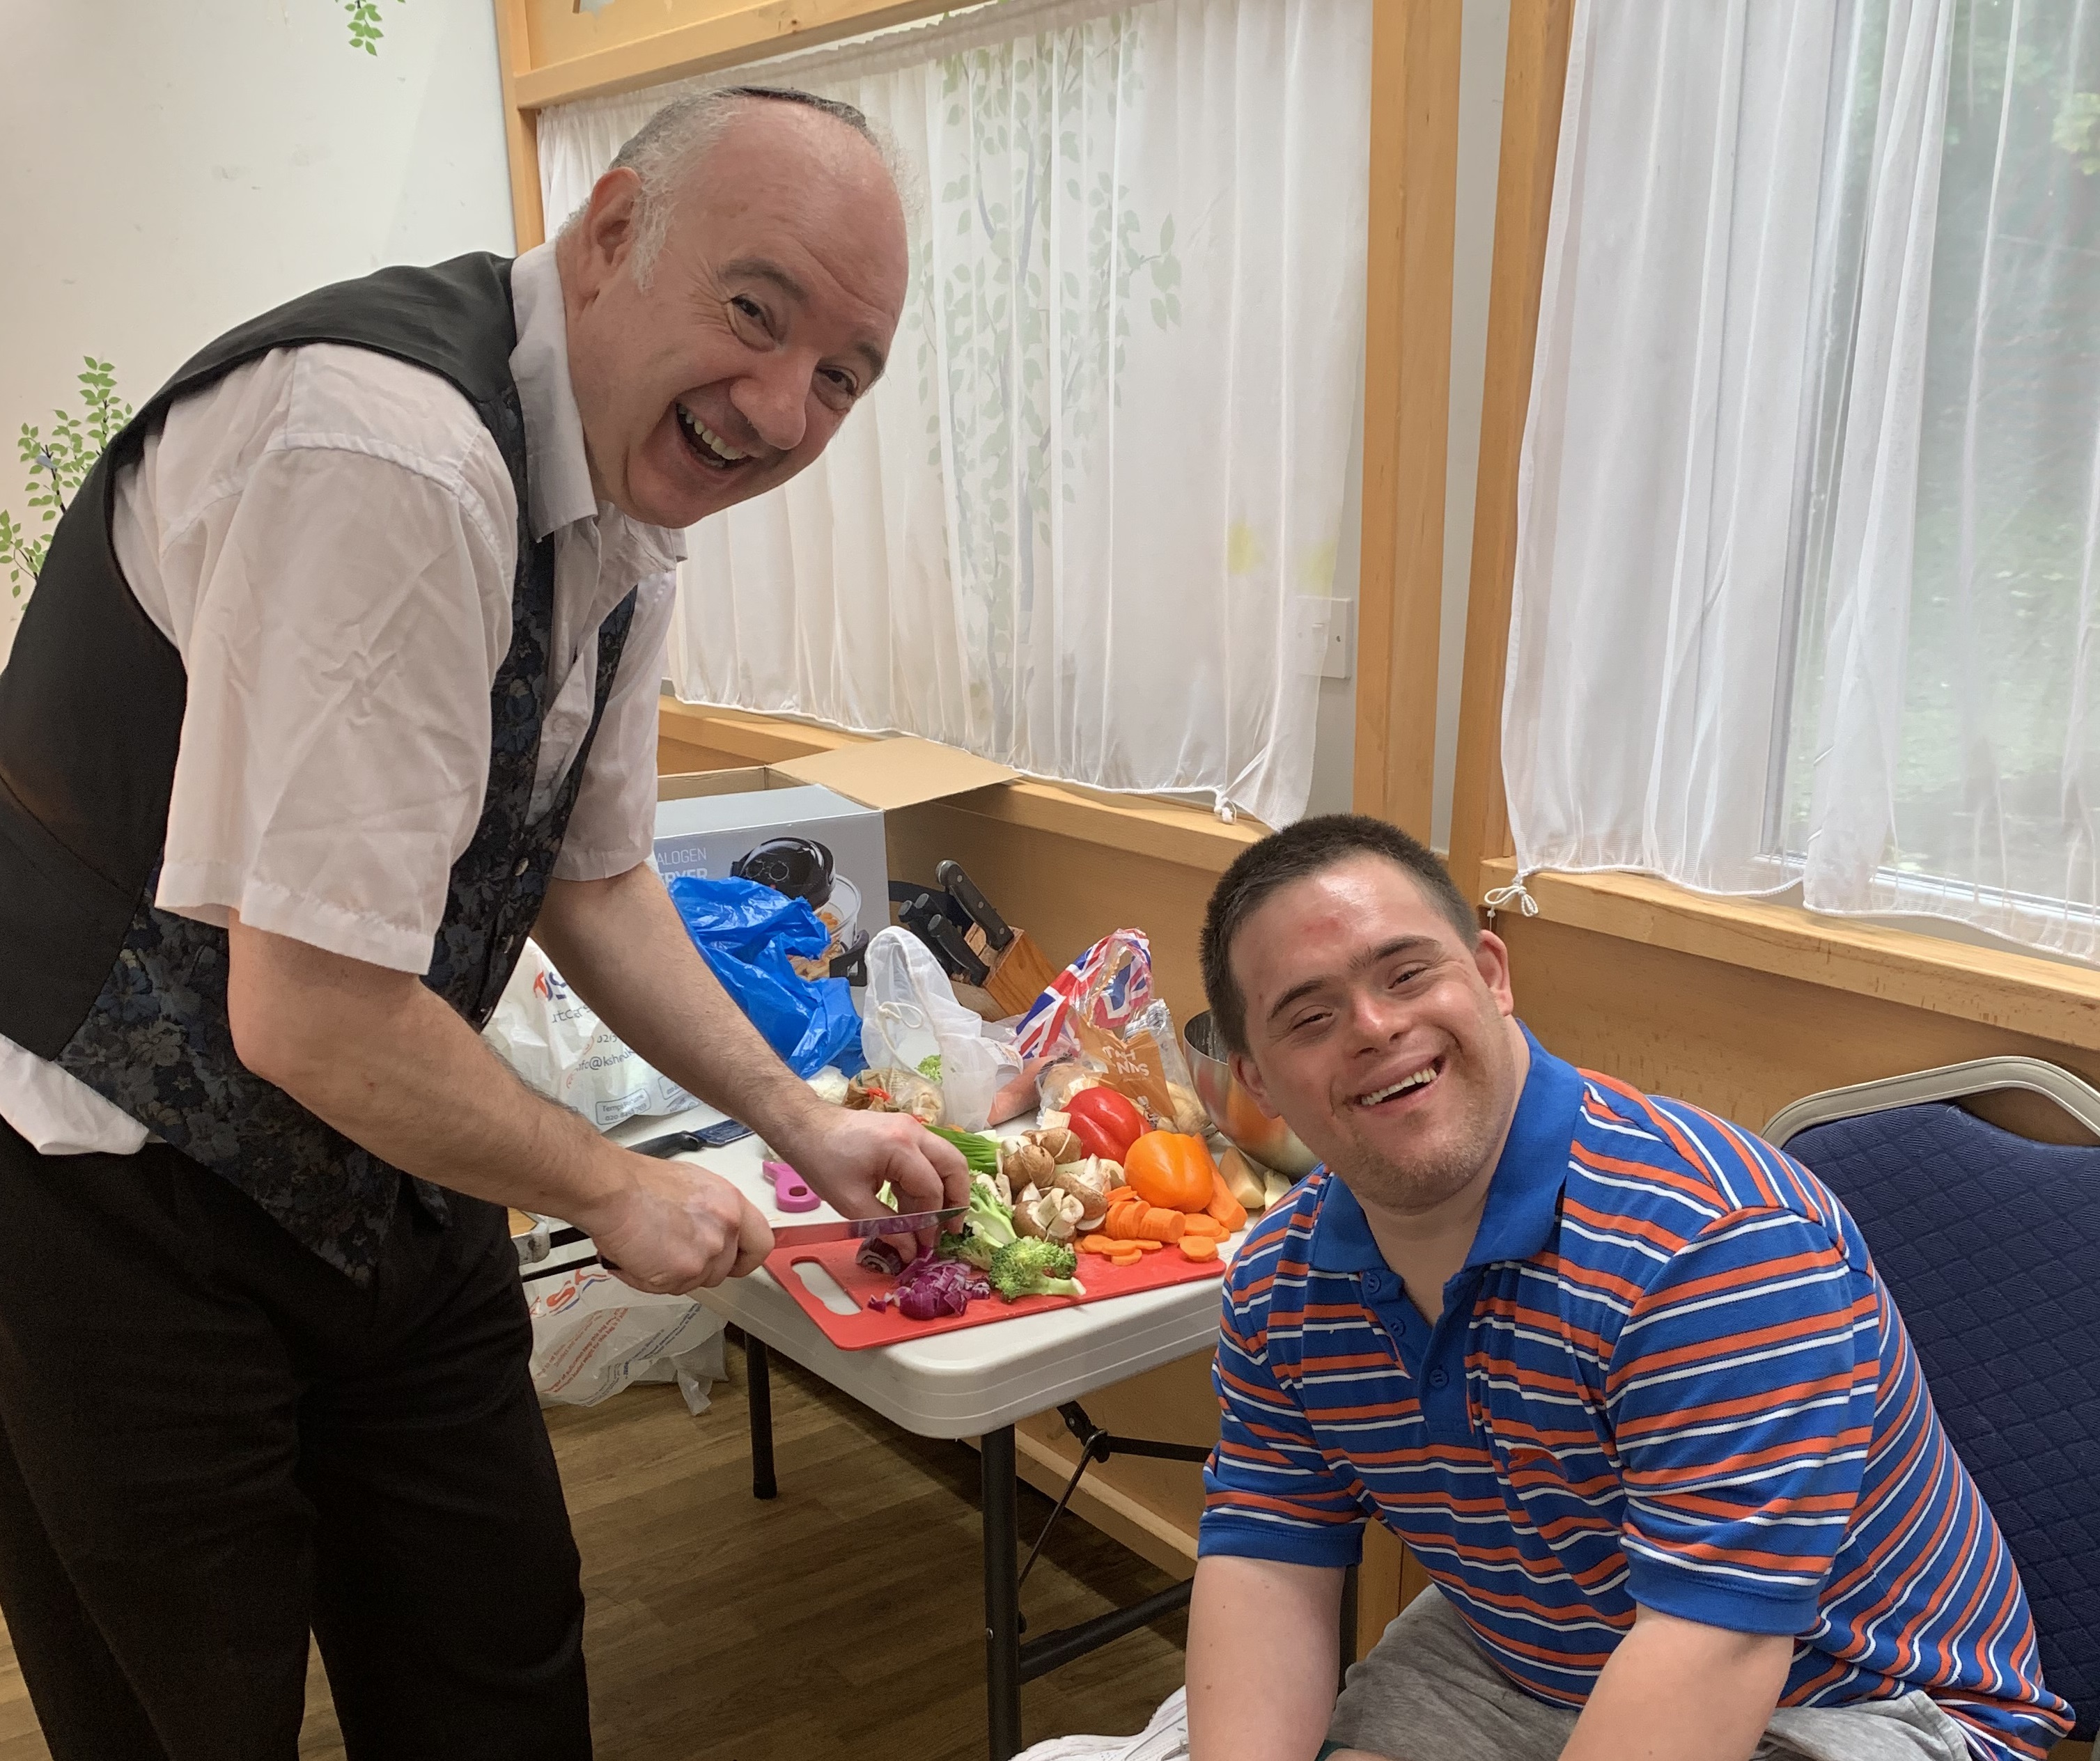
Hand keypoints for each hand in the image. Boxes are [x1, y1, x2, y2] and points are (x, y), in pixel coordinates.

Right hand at [572, 1156, 774, 1294]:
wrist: (613, 1190)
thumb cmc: (641, 1183)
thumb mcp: (694, 1188)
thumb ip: (713, 1214)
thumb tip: (713, 1231)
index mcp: (732, 1205)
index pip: (760, 1244)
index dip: (746, 1259)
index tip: (735, 1262)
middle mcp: (726, 1229)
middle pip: (723, 1269)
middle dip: (697, 1266)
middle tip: (670, 1251)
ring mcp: (706, 1254)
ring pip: (695, 1282)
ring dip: (671, 1273)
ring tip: (648, 1248)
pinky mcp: (683, 1273)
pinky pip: (669, 1289)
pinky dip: (649, 1279)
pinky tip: (635, 1257)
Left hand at [773, 1102, 971, 1254]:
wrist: (803, 1126)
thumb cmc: (822, 1161)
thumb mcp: (851, 1202)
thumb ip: (887, 1227)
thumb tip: (911, 1252)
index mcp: (901, 1147)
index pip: (932, 1189)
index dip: (931, 1222)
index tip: (923, 1246)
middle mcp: (915, 1132)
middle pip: (954, 1167)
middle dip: (957, 1201)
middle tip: (950, 1231)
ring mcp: (912, 1128)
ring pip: (946, 1161)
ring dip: (944, 1192)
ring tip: (932, 1224)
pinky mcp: (904, 1132)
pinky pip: (928, 1159)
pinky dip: (927, 1183)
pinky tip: (912, 1207)